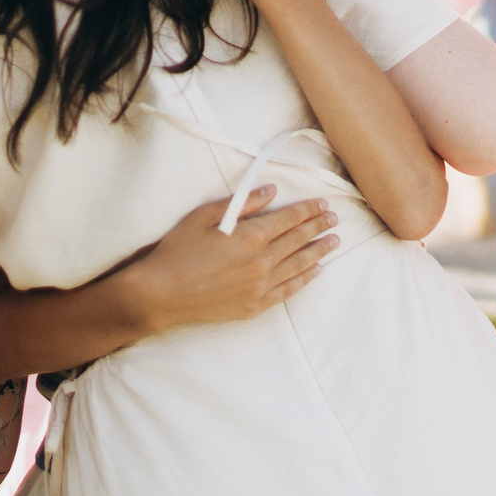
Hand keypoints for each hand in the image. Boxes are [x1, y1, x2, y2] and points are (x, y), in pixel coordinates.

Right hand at [123, 190, 337, 332]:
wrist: (161, 294)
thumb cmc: (177, 251)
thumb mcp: (204, 216)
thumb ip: (242, 203)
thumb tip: (271, 190)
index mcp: (251, 236)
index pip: (290, 218)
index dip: (308, 210)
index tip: (323, 204)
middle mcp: (262, 261)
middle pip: (299, 240)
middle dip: (318, 227)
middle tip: (334, 219)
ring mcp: (261, 286)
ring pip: (299, 264)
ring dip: (319, 251)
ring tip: (334, 241)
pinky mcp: (255, 305)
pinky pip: (288, 290)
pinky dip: (305, 278)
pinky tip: (317, 270)